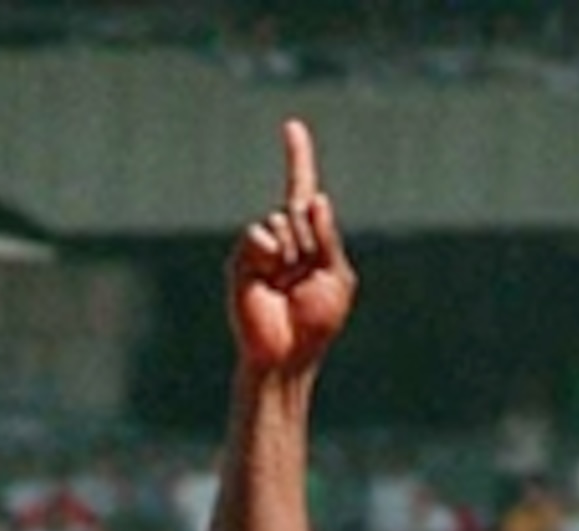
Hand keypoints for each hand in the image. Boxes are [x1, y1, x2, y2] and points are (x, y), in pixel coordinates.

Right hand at [227, 117, 355, 376]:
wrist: (287, 356)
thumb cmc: (315, 325)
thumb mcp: (336, 277)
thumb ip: (328, 237)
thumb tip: (315, 197)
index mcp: (306, 239)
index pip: (300, 189)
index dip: (298, 158)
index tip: (291, 126)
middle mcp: (281, 238)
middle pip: (297, 207)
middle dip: (309, 239)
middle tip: (304, 277)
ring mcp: (260, 250)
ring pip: (280, 221)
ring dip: (293, 253)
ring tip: (288, 285)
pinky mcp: (241, 262)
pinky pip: (257, 236)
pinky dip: (270, 253)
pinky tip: (272, 279)